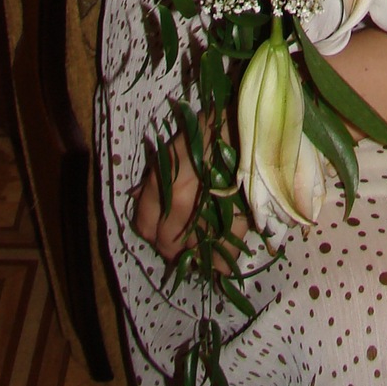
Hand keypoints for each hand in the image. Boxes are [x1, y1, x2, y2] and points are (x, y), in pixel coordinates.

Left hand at [130, 136, 247, 266]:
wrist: (247, 124)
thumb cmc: (209, 130)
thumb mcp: (174, 150)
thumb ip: (156, 178)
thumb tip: (139, 197)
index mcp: (162, 185)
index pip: (145, 227)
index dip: (152, 232)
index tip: (160, 229)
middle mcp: (180, 206)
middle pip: (167, 245)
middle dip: (172, 245)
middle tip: (182, 236)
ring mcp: (208, 217)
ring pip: (192, 253)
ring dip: (194, 250)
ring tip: (202, 240)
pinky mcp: (236, 222)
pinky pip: (224, 257)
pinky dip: (221, 261)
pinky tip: (220, 253)